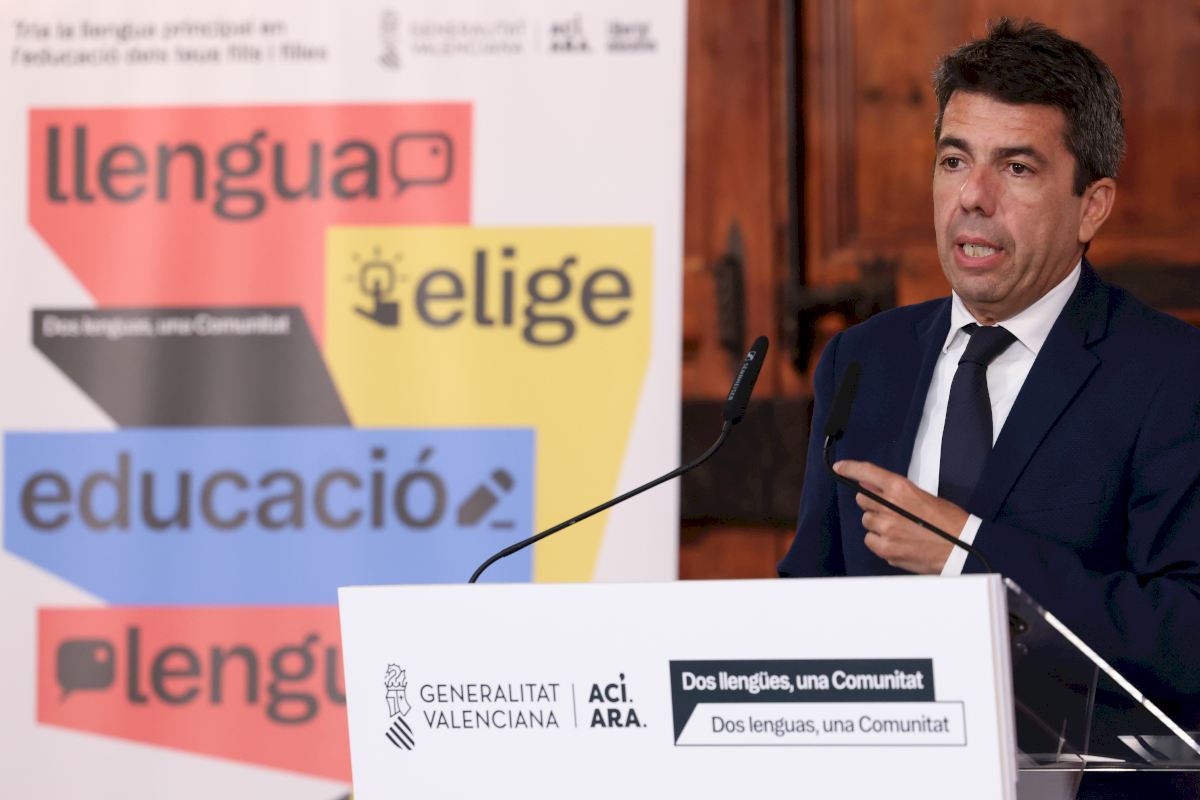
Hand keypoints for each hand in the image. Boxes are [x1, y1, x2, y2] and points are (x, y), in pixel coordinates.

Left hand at [833, 460, 970, 573]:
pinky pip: (870, 541)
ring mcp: (885, 529)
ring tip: (900, 529)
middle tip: (890, 510)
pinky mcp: (885, 549)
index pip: (867, 473)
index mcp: (900, 489)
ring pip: (867, 521)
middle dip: (872, 503)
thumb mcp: (923, 496)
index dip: (850, 469)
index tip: (840, 468)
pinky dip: (880, 541)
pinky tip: (898, 542)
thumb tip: (872, 486)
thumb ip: (896, 491)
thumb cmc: (948, 521)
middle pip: (862, 499)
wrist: (962, 548)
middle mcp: (889, 507)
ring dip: (878, 523)